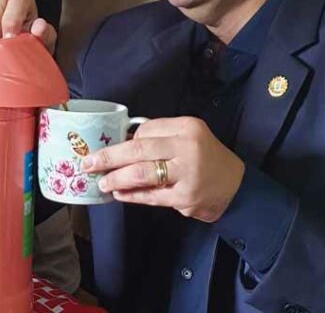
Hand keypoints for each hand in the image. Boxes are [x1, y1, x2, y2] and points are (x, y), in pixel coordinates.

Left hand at [81, 117, 244, 222]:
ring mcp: (187, 174)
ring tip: (102, 181)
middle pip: (139, 150)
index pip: (146, 130)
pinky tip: (119, 194)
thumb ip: (161, 136)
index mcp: (187, 127)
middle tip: (88, 163)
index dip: (124, 140)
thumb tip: (124, 142)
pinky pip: (151, 196)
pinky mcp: (185, 197)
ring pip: (142, 174)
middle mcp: (187, 148)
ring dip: (117, 178)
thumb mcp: (190, 136)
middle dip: (109, 157)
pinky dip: (132, 195)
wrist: (236, 187)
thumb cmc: (206, 158)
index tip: (107, 147)